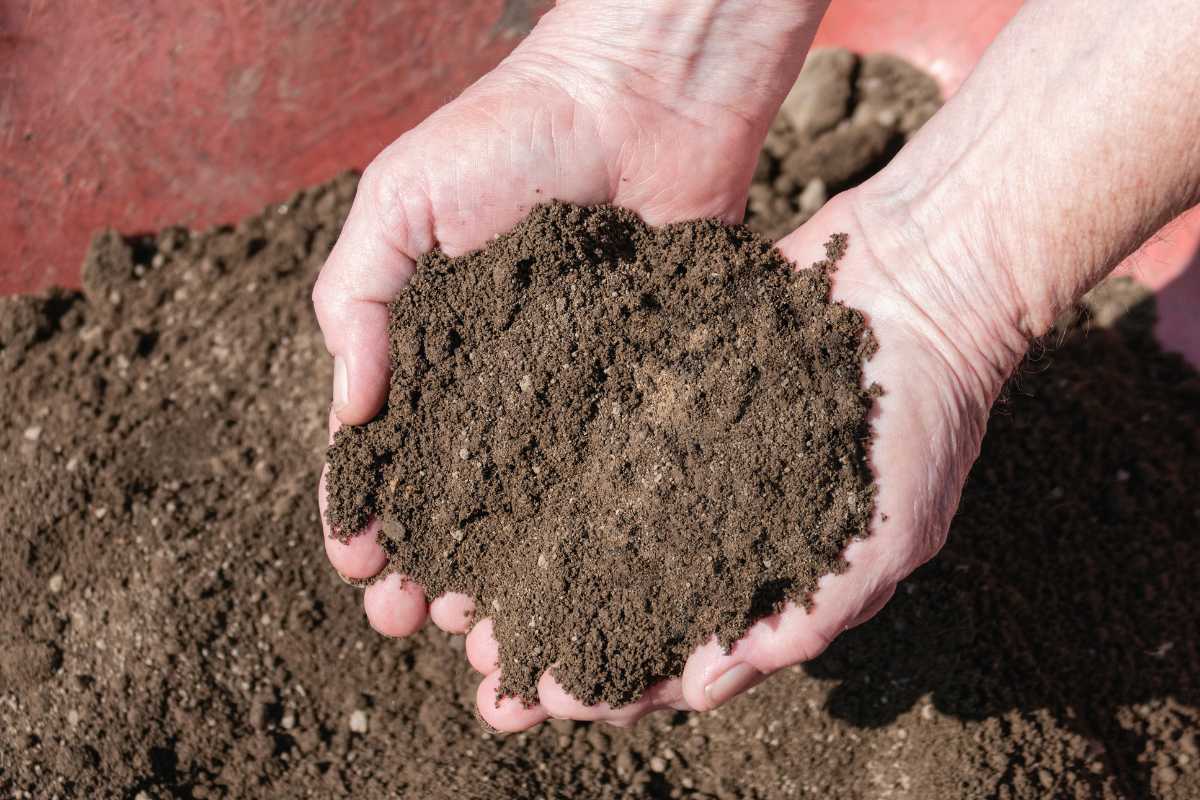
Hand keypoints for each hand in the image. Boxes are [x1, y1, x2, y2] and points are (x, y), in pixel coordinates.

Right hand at [312, 1, 830, 728]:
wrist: (639, 103)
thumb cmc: (508, 138)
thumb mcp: (401, 205)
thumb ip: (359, 302)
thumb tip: (350, 416)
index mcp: (426, 349)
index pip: (382, 452)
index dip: (361, 514)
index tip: (358, 568)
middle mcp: (493, 386)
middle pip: (449, 498)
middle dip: (421, 562)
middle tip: (409, 622)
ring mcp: (566, 396)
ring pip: (524, 507)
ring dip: (496, 568)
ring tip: (479, 623)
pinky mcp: (635, 391)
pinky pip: (603, 472)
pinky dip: (581, 529)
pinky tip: (572, 575)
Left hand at [470, 183, 1022, 728]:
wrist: (921, 281)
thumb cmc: (923, 416)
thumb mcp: (887, 535)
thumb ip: (803, 618)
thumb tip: (703, 690)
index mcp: (760, 576)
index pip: (675, 651)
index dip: (612, 681)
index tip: (547, 697)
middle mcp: (707, 523)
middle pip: (613, 596)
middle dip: (549, 634)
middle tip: (481, 661)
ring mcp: (678, 458)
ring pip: (585, 525)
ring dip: (526, 564)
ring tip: (457, 595)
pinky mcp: (657, 394)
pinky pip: (590, 442)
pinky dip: (542, 469)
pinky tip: (485, 484)